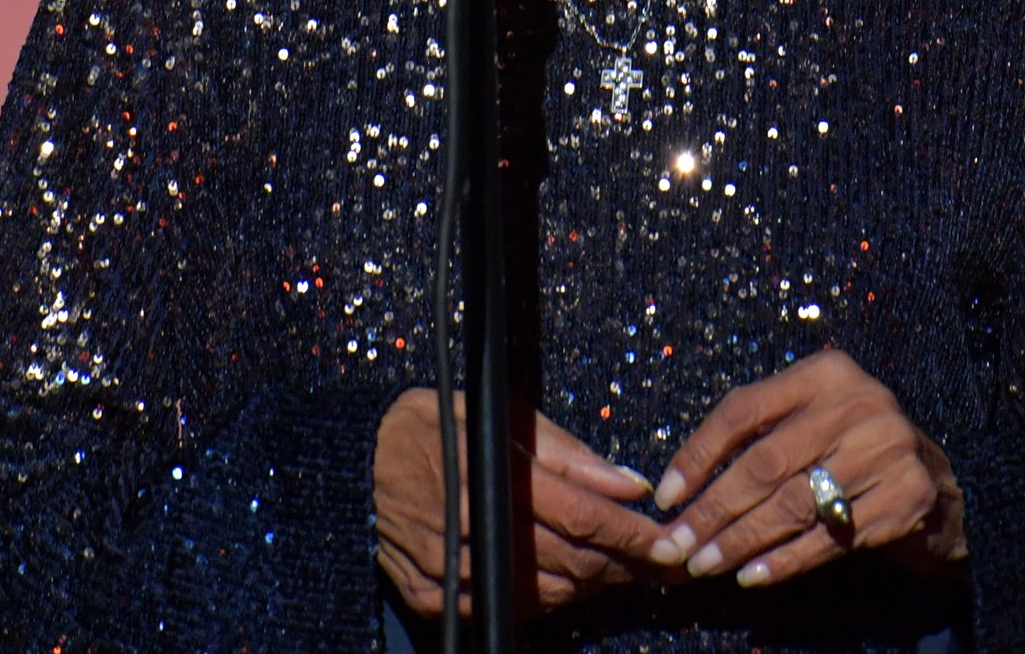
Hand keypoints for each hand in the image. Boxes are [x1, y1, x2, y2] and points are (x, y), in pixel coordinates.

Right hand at [373, 388, 673, 616]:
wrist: (352, 462)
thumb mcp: (500, 415)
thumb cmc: (432, 423)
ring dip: (592, 584)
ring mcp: (452, 574)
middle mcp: (473, 532)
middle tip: (662, 563)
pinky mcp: (436, 600)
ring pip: (547, 594)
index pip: (584, 518)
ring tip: (622, 569)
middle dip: (626, 566)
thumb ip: (567, 453)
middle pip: (573, 564)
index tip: (671, 546)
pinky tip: (567, 580)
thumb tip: (628, 485)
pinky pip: (509, 609)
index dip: (635, 537)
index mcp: (492, 477)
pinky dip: (546, 598)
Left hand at [649, 349, 966, 588]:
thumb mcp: (812, 422)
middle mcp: (858, 402)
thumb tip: (681, 486)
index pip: (743, 410)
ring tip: (705, 564)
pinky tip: (752, 576)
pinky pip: (829, 538)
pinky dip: (784, 561)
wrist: (942, 489)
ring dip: (740, 540)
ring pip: (793, 503)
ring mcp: (887, 449)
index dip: (698, 455)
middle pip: (764, 462)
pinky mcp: (906, 497)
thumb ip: (760, 436)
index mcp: (825, 373)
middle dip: (712, 510)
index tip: (666, 497)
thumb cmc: (854, 453)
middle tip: (676, 545)